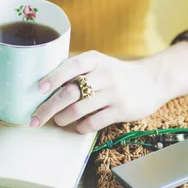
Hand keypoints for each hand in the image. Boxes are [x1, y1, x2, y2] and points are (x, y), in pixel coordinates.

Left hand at [30, 50, 167, 132]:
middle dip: (48, 107)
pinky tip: (77, 126)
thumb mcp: (99, 64)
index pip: (71, 66)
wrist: (152, 81)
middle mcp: (104, 74)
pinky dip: (80, 127)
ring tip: (58, 120)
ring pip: (78, 109)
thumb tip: (43, 87)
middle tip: (35, 118)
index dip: (53, 77)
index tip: (38, 89)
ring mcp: (114, 93)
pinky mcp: (121, 110)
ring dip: (62, 118)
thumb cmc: (116, 74)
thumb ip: (77, 71)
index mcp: (95, 59)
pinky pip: (93, 123)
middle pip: (70, 92)